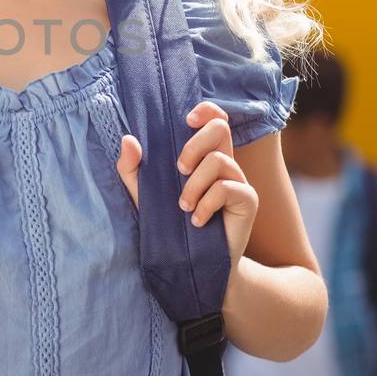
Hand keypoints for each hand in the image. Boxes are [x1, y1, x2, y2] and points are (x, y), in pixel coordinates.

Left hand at [114, 101, 258, 265]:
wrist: (192, 264)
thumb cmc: (170, 227)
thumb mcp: (143, 196)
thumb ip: (132, 169)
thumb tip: (129, 140)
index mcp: (204, 156)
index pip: (215, 119)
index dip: (206, 111)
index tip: (187, 121)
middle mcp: (224, 163)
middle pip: (220, 128)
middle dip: (193, 145)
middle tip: (179, 170)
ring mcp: (238, 181)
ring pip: (219, 161)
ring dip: (193, 185)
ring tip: (183, 207)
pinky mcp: (247, 201)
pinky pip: (227, 188)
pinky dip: (206, 204)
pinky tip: (197, 221)